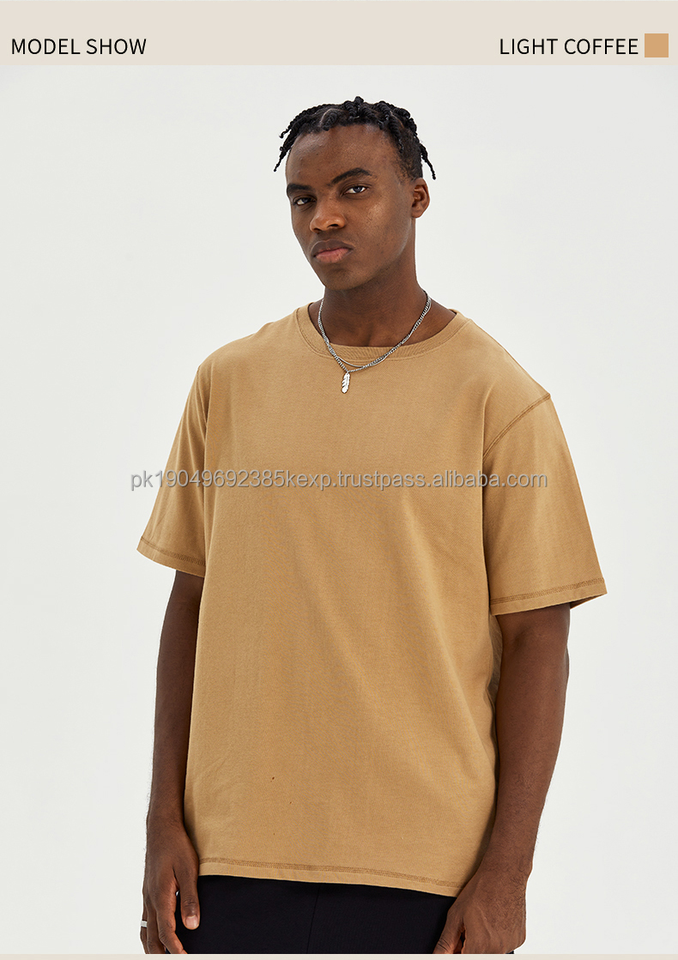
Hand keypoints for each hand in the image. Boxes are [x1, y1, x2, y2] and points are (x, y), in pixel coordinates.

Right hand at [141, 819, 200, 953]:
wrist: (161, 828)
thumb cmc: (176, 845)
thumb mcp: (189, 869)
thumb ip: (190, 898)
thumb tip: (192, 925)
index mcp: (160, 896)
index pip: (166, 932)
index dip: (176, 950)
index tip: (186, 959)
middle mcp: (150, 900)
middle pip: (152, 938)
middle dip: (162, 955)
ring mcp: (147, 896)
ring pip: (145, 931)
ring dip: (153, 948)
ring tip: (164, 957)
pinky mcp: (148, 892)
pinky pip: (145, 920)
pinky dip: (149, 935)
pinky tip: (156, 937)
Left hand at [433, 866, 526, 953]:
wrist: (504, 874)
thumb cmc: (481, 890)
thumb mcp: (456, 914)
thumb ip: (446, 941)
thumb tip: (439, 956)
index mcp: (480, 945)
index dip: (457, 952)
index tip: (455, 946)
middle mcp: (497, 949)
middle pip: (478, 956)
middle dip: (469, 947)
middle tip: (466, 929)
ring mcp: (510, 944)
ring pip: (491, 952)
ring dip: (483, 943)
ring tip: (481, 920)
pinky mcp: (519, 939)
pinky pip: (504, 945)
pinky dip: (496, 937)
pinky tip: (494, 920)